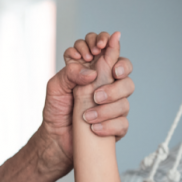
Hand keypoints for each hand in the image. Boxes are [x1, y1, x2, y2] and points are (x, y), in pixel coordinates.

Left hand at [38, 32, 133, 170]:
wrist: (56, 138)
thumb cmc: (56, 109)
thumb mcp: (56, 86)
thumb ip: (70, 73)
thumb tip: (91, 73)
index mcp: (94, 70)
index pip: (108, 49)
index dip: (109, 44)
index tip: (100, 47)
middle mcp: (107, 83)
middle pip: (125, 69)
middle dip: (118, 71)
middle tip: (100, 83)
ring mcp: (114, 104)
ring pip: (125, 97)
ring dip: (107, 106)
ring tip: (87, 115)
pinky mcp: (116, 125)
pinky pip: (122, 123)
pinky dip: (108, 125)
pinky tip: (94, 127)